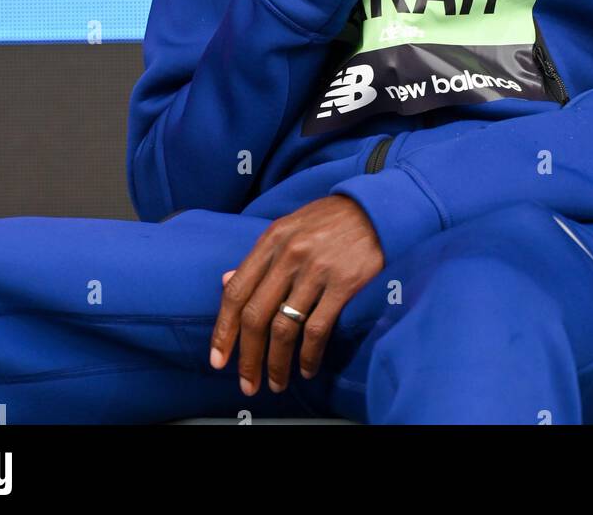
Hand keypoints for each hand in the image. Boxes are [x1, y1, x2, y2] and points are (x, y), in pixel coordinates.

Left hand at [210, 196, 382, 394]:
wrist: (375, 209)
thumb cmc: (328, 221)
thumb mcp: (288, 228)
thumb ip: (259, 257)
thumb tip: (225, 280)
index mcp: (271, 240)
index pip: (236, 292)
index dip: (223, 330)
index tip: (217, 359)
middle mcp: (289, 255)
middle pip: (256, 316)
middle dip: (248, 357)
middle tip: (248, 384)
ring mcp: (316, 270)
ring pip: (284, 328)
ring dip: (277, 363)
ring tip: (277, 382)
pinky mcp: (343, 283)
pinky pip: (317, 329)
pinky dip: (308, 355)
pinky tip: (306, 368)